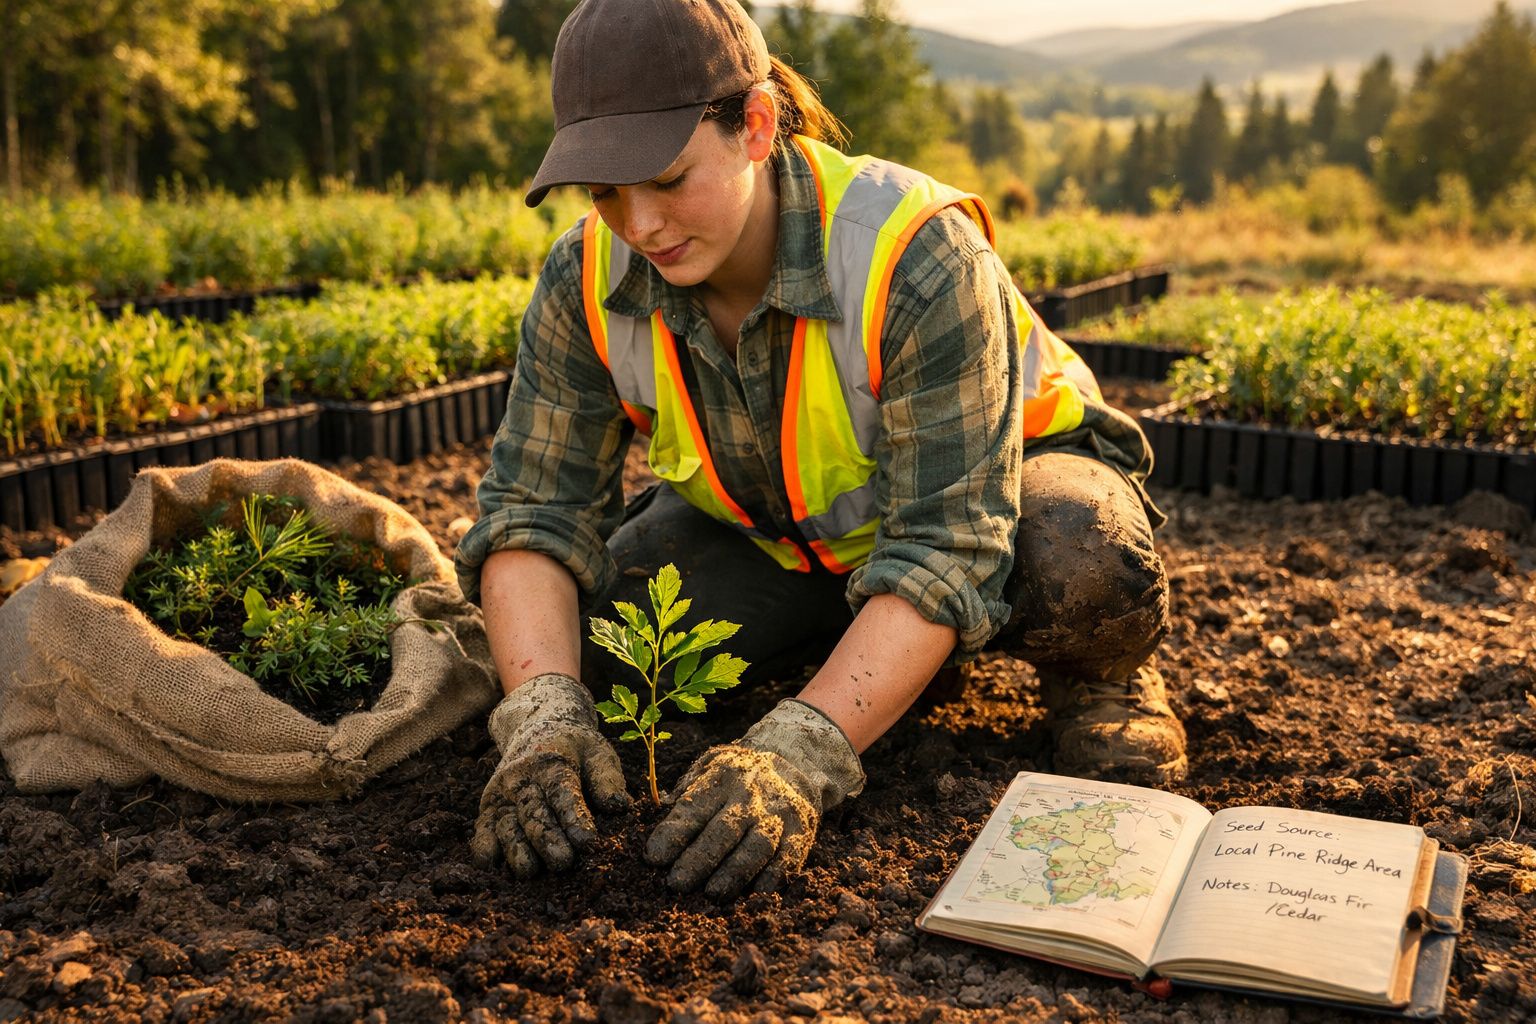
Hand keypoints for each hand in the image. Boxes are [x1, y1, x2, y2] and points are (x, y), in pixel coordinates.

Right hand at [471, 673, 629, 877]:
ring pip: (506, 825)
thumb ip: (607, 778)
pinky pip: (482, 830)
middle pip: (533, 812)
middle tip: (562, 862)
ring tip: (529, 871)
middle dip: (547, 839)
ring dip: (516, 849)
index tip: (588, 841)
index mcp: (551, 763)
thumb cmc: (574, 748)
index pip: (562, 791)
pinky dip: (485, 848)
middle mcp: (521, 779)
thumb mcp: (597, 752)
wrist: (535, 728)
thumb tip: (619, 806)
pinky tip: (492, 865)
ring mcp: (502, 794)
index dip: (574, 816)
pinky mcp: (488, 808)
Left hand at [644, 699, 864, 897]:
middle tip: (676, 884)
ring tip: (712, 894)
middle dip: (699, 859)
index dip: (673, 833)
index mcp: (721, 777)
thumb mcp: (708, 767)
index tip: (653, 858)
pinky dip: (771, 878)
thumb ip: (685, 791)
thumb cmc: (736, 775)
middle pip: (725, 829)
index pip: (693, 808)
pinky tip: (753, 895)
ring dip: (734, 872)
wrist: (792, 764)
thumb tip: (656, 815)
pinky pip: (788, 858)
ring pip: (757, 846)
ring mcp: (778, 814)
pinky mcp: (800, 833)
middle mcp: (751, 795)